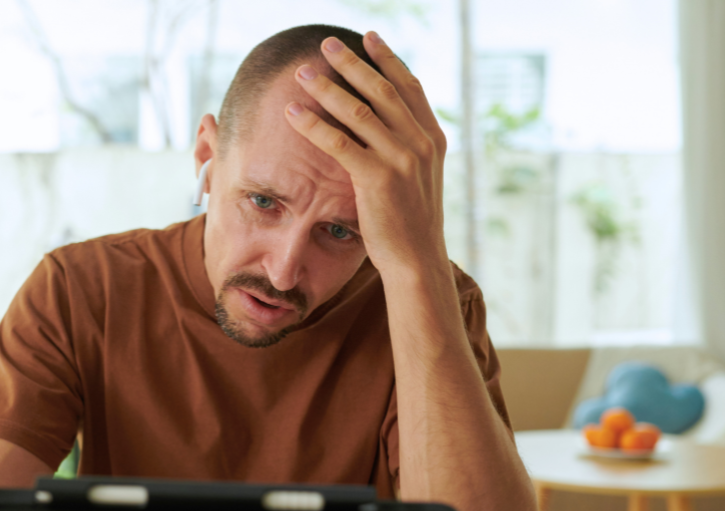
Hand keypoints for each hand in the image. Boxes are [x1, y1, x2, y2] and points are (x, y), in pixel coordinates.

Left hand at [285, 32, 448, 277]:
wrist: (416, 260)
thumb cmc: (410, 224)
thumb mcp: (418, 178)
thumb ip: (407, 148)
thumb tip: (386, 126)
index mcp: (432, 139)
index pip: (409, 87)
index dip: (388, 59)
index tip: (369, 37)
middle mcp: (420, 143)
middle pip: (381, 90)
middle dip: (352, 63)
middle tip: (327, 44)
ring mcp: (401, 159)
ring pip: (358, 110)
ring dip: (327, 87)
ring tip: (303, 72)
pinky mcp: (377, 178)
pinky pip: (338, 142)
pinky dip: (313, 124)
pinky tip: (292, 112)